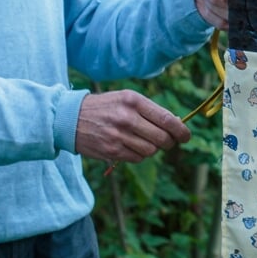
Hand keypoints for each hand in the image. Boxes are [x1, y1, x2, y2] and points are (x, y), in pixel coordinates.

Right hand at [74, 90, 190, 163]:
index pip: (167, 119)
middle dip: (169, 142)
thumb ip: (150, 110)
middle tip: (167, 141)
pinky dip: (139, 155)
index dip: (181, 131)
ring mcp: (119, 135)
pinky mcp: (111, 150)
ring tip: (144, 141)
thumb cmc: (105, 107)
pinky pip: (137, 158)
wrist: (70, 118)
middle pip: (162, 138)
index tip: (186, 136)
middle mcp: (127, 117)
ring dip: (152, 149)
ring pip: (151, 150)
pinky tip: (131, 146)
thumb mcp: (126, 99)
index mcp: (133, 101)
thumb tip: (176, 125)